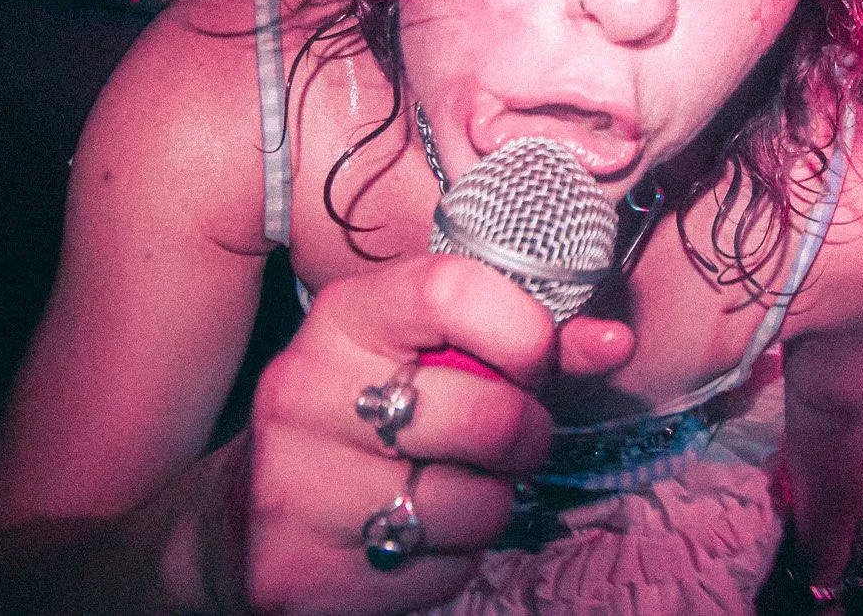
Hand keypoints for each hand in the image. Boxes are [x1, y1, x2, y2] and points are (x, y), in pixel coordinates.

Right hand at [223, 254, 631, 614]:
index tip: (534, 359)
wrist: (245, 519)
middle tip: (507, 437)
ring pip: (476, 504)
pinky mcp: (299, 573)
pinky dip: (453, 560)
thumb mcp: (431, 356)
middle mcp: (303, 393)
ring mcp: (294, 487)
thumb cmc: (367, 419)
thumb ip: (525, 344)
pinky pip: (441, 571)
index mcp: (342, 319)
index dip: (524, 330)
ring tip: (450, 486)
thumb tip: (617, 342)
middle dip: (525, 434)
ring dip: (490, 504)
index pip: (451, 290)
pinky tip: (412, 536)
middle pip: (487, 414)